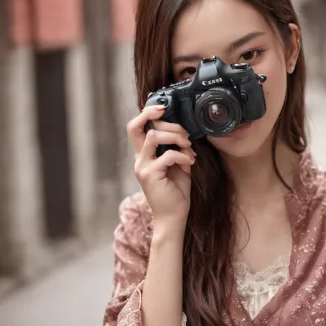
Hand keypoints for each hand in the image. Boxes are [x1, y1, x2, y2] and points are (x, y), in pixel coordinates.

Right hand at [127, 106, 195, 229]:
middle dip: (166, 123)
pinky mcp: (150, 175)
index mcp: (144, 154)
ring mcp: (142, 166)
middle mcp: (139, 159)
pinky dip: (182, 155)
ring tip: (189, 147)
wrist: (174, 216)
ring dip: (175, 137)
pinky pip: (166, 155)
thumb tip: (184, 132)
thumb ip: (176, 147)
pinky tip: (190, 162)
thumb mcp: (178, 164)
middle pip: (137, 127)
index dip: (146, 114)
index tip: (163, 108)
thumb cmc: (176, 191)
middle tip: (185, 134)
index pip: (135, 127)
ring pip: (152, 136)